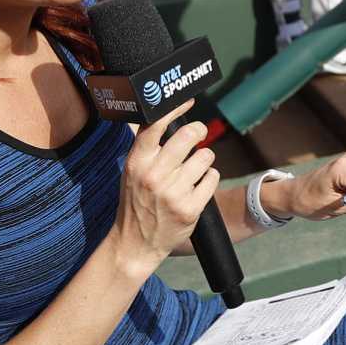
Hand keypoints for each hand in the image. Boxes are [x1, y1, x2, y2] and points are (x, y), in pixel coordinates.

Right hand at [111, 102, 218, 272]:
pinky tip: (198, 187)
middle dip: (199, 131)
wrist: (135, 243)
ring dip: (204, 160)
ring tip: (194, 170)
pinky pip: (213, 178)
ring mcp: (173, 193)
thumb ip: (147, 148)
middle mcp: (154, 175)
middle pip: (188, 135)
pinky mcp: (190, 208)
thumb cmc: (135, 202)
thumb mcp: (132, 172)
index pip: (155, 125)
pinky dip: (210, 179)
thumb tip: (162, 116)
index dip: (173, 108)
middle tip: (198, 134)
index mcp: (137, 162)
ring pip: (205, 156)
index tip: (187, 101)